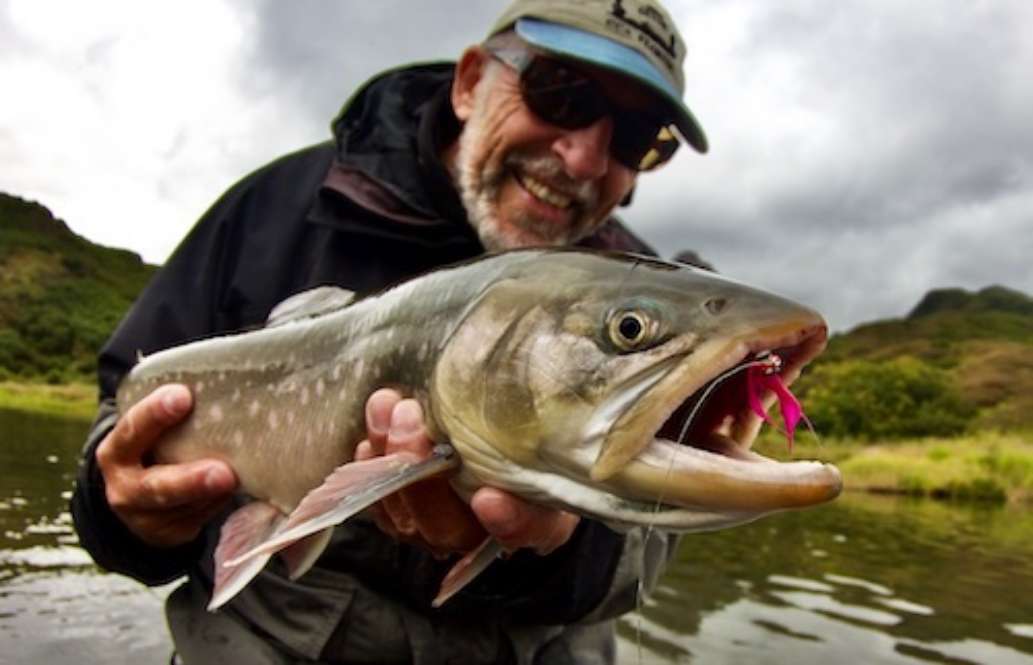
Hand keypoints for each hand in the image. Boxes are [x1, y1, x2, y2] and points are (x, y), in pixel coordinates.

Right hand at [95, 384, 237, 546]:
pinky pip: (198, 521)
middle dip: (191, 481)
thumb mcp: (149, 429)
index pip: (132, 430)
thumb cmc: (156, 443)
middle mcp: (124, 488)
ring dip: (213, 496)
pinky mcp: (168, 535)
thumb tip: (229, 370)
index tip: (184, 396)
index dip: (154, 414)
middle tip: (224, 473)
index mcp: (117, 451)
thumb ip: (172, 409)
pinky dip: (218, 504)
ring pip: (184, 509)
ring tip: (238, 479)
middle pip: (156, 488)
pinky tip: (234, 489)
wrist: (135, 493)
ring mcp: (144, 518)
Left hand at [355, 389, 578, 556]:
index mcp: (536, 521)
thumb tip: (558, 393)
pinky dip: (371, 470)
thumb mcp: (558, 435)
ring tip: (388, 407)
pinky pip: (380, 504)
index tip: (489, 498)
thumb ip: (555, 431)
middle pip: (448, 528)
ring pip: (406, 516)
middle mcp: (482, 535)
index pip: (525, 533)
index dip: (508, 522)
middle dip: (422, 476)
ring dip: (390, 460)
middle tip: (411, 418)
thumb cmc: (537, 440)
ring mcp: (438, 527)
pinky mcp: (404, 511)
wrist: (509, 440)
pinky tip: (370, 438)